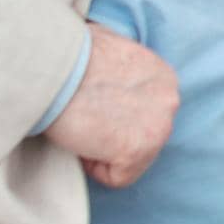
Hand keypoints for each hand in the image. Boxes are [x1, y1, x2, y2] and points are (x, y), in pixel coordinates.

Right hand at [44, 23, 179, 188]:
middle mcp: (170, 100)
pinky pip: (117, 177)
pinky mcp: (138, 149)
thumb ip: (121, 65)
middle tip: (84, 121)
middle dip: (114, 137)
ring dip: (103, 152)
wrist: (53, 67)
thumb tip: (109, 72)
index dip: (113, 118)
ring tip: (81, 128)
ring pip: (132, 160)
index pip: (145, 114)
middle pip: (143, 138)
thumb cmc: (69, 55)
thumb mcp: (109, 46)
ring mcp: (159, 127)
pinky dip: (94, 168)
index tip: (91, 108)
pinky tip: (80, 140)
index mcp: (164, 77)